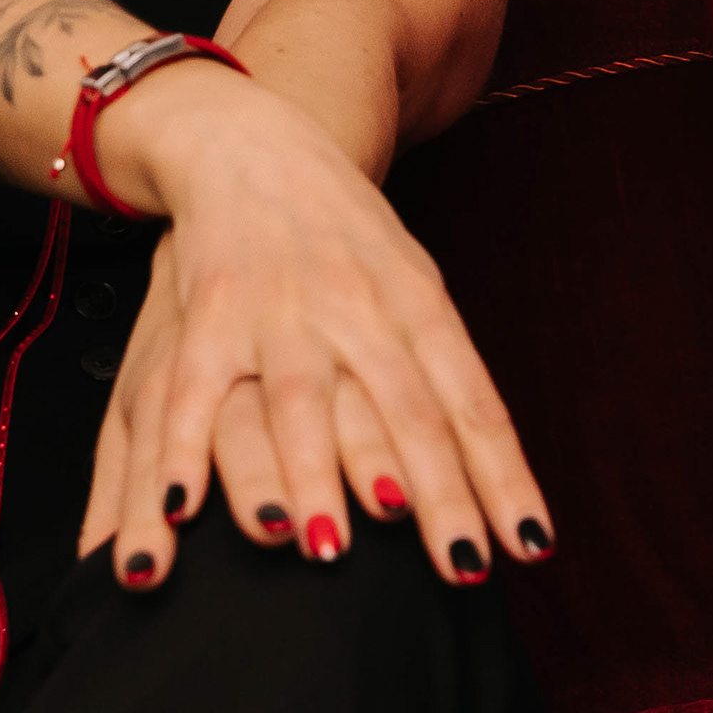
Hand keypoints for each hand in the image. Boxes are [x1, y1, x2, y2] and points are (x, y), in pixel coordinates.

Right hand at [74, 65, 551, 590]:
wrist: (254, 144)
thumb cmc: (348, 237)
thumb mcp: (415, 287)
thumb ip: (445, 375)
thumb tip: (490, 474)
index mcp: (419, 305)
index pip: (474, 403)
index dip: (504, 477)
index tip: (529, 547)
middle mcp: (359, 309)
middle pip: (407, 412)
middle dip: (437, 495)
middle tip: (460, 568)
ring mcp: (282, 312)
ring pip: (303, 403)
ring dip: (314, 478)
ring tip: (329, 551)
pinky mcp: (210, 316)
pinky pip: (195, 395)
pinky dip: (188, 453)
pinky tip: (184, 511)